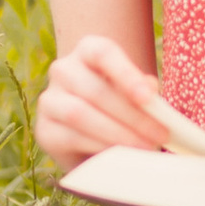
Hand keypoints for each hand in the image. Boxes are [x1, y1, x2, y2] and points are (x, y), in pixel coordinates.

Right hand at [35, 33, 175, 169]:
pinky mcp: (45, 130)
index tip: (148, 98)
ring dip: (117, 133)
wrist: (91, 133)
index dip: (126, 74)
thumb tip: (150, 91)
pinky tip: (120, 154)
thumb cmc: (119, 104)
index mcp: (87, 50)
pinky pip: (71, 137)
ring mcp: (49, 99)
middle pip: (95, 90)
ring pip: (80, 114)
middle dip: (132, 116)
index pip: (103, 53)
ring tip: (144, 146)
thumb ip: (142, 89)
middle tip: (159, 134)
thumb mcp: (134, 92)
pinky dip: (99, 147)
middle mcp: (63, 69)